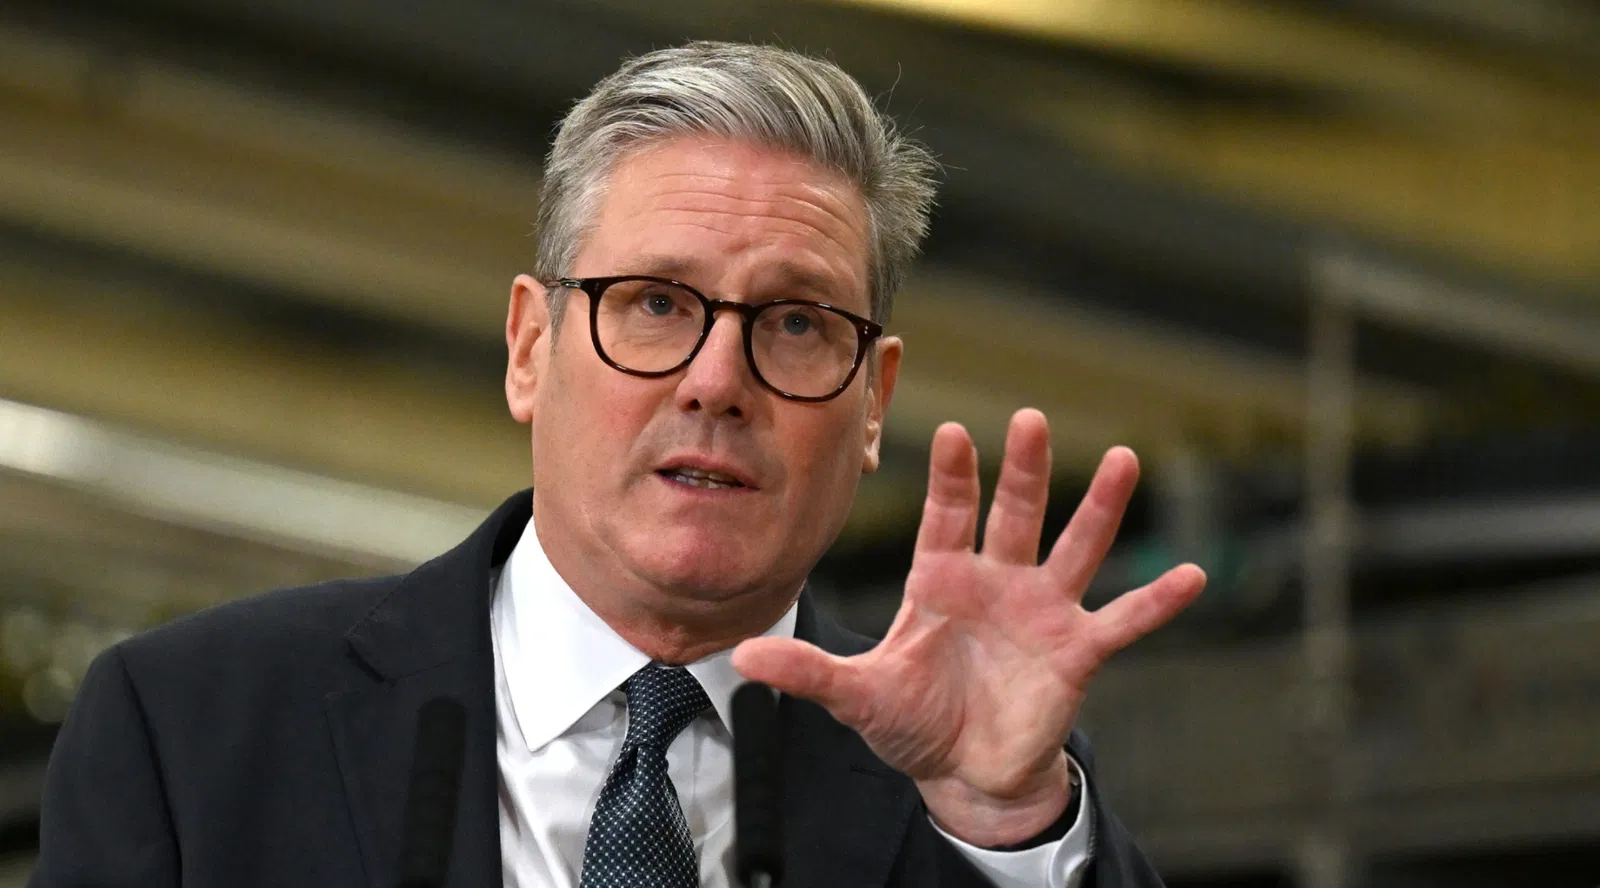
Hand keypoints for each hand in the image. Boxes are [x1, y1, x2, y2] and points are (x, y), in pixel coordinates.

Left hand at [732, 409, 1205, 845]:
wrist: (961, 771)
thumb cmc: (911, 720)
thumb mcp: (857, 695)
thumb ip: (807, 672)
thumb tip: (741, 658)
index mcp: (942, 579)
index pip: (948, 515)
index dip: (952, 478)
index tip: (952, 433)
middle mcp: (997, 581)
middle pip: (1015, 514)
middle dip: (1024, 469)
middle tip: (1031, 417)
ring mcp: (1042, 612)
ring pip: (1075, 548)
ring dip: (1100, 508)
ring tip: (1125, 459)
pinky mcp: (1077, 653)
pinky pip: (1122, 621)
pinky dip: (1156, 601)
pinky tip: (1192, 575)